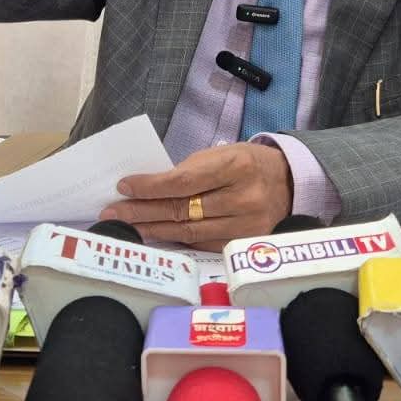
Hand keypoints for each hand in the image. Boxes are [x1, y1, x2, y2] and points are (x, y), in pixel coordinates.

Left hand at [99, 143, 294, 249]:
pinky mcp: (244, 245)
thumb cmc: (246, 164)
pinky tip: (154, 236)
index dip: (151, 186)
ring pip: (189, 232)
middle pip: (183, 210)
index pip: (185, 181)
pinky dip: (175, 240)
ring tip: (126, 226)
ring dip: (152, 230)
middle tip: (113, 212)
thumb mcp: (222, 154)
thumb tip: (147, 189)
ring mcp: (246, 226)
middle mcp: (244, 198)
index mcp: (237, 166)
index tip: (124, 186)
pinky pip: (202, 245)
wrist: (288, 183)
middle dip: (142, 212)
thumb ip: (189, 171)